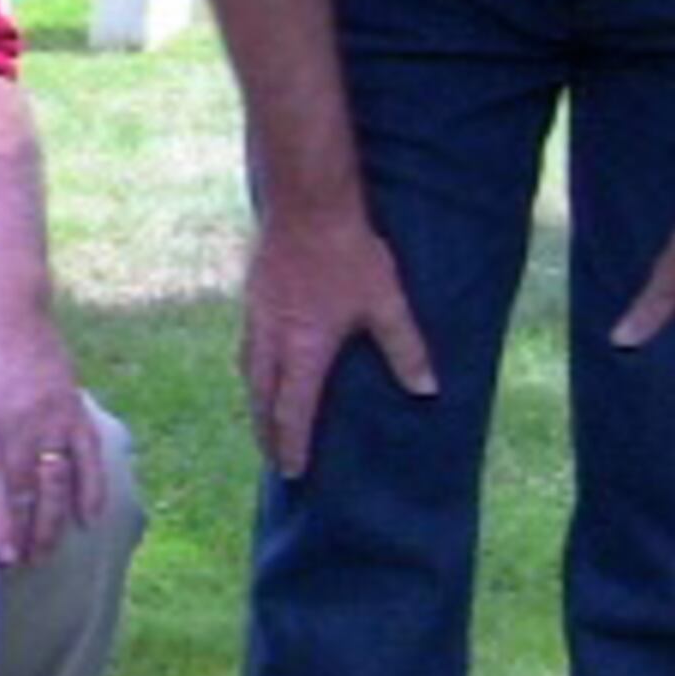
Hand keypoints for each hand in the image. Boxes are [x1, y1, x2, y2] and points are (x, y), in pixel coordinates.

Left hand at [0, 304, 103, 565]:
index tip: (2, 555)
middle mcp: (16, 419)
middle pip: (27, 488)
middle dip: (28, 532)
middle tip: (22, 564)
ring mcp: (49, 413)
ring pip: (58, 478)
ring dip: (55, 520)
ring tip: (45, 552)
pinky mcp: (71, 406)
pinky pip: (89, 454)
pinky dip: (92, 487)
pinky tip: (87, 519)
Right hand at [240, 206, 434, 476]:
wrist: (305, 203)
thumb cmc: (347, 255)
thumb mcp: (385, 303)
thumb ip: (405, 349)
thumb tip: (427, 390)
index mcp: (302, 352)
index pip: (292, 412)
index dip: (292, 445)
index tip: (293, 472)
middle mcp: (272, 341)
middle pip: (260, 399)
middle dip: (266, 432)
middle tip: (273, 456)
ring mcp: (256, 316)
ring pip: (248, 372)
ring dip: (256, 400)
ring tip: (264, 415)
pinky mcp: (252, 295)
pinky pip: (247, 344)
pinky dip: (253, 367)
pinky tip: (263, 360)